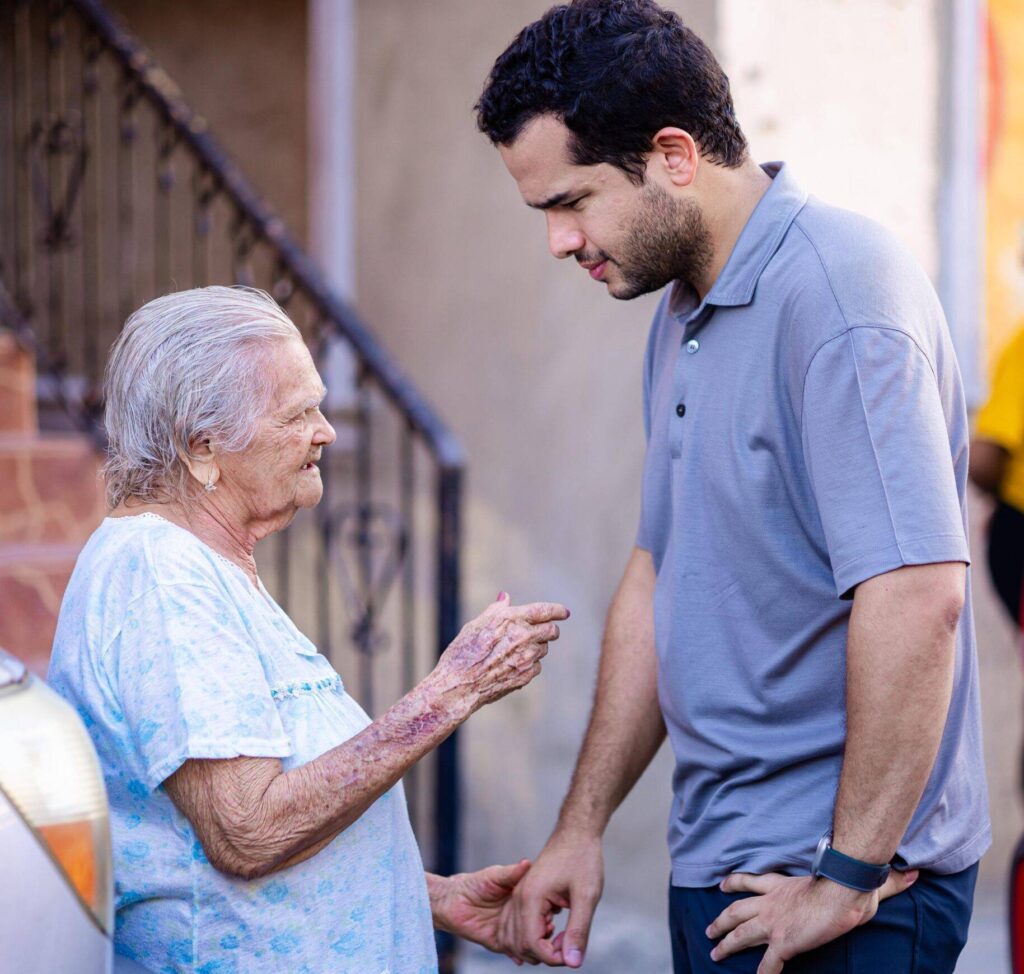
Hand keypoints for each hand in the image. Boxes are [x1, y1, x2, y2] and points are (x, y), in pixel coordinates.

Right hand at [429, 593, 569, 712]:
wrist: (459, 684)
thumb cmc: (463, 652)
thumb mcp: (476, 625)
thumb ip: (496, 611)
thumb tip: (505, 597)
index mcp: (512, 619)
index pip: (544, 611)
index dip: (557, 610)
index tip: (564, 612)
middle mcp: (524, 637)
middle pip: (551, 631)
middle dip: (550, 629)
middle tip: (544, 631)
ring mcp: (527, 658)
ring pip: (543, 649)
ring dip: (537, 647)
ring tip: (516, 650)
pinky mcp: (526, 675)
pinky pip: (536, 666)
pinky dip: (529, 664)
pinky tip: (512, 665)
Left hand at [433, 860, 549, 958]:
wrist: (453, 901)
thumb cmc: (475, 884)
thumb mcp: (495, 875)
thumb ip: (512, 873)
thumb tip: (528, 862)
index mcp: (522, 900)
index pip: (542, 906)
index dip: (550, 908)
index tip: (556, 907)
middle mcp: (519, 916)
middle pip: (539, 926)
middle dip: (546, 929)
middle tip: (549, 927)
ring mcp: (510, 931)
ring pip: (529, 942)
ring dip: (536, 943)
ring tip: (539, 940)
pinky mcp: (499, 943)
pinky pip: (513, 952)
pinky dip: (520, 956)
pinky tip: (523, 956)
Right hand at [498, 828, 603, 967]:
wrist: (576, 832)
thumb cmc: (583, 859)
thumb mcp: (587, 895)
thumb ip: (578, 930)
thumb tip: (572, 963)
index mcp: (531, 897)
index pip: (531, 943)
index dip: (552, 956)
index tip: (571, 950)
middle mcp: (519, 896)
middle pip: (520, 943)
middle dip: (543, 953)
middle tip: (568, 942)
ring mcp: (519, 894)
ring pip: (516, 936)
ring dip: (536, 945)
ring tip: (561, 935)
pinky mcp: (524, 894)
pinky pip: (519, 924)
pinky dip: (532, 935)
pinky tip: (552, 928)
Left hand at [707, 868, 918, 972]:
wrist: (841, 892)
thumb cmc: (848, 883)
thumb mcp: (857, 880)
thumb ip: (883, 880)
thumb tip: (911, 873)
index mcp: (781, 886)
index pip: (751, 881)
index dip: (734, 883)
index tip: (722, 884)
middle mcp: (771, 903)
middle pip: (737, 910)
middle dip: (721, 920)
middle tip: (708, 929)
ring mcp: (774, 923)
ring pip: (740, 934)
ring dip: (725, 944)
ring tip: (713, 953)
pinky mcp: (782, 943)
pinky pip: (767, 966)